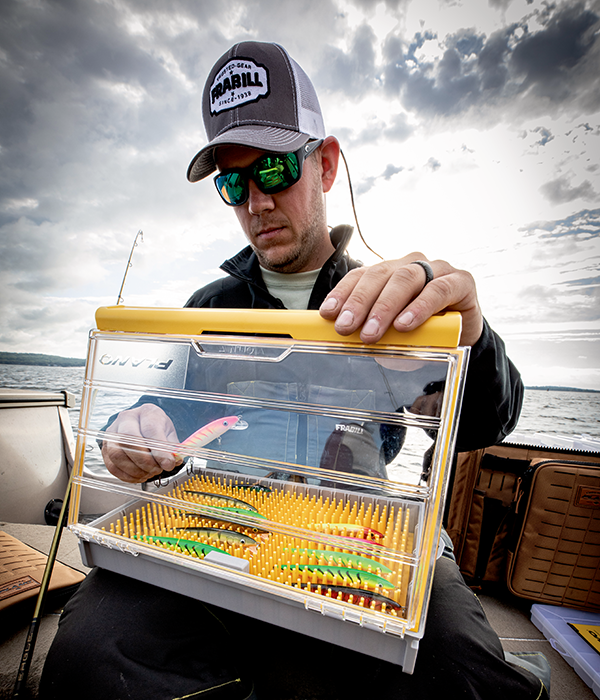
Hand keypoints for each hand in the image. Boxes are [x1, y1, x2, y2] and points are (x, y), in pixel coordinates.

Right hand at [101, 404, 180, 482]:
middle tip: (157, 470)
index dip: (159, 451)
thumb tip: (174, 461)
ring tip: (148, 474)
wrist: (143, 424)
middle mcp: (126, 419)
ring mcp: (113, 432)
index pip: (150, 430)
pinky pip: (111, 465)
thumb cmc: (157, 428)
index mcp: (146, 412)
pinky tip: (139, 476)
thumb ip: (172, 447)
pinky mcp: (106, 447)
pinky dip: (126, 476)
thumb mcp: (169, 433)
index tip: (168, 464)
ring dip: (134, 470)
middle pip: (129, 440)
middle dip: (145, 461)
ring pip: (117, 454)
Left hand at [319, 254, 483, 345]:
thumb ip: (373, 328)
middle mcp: (411, 264)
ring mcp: (437, 269)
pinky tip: (405, 324)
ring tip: (372, 332)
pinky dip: (419, 308)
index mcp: (390, 272)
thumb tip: (344, 339)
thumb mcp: (392, 330)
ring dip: (385, 307)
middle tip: (346, 327)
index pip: (361, 275)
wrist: (463, 335)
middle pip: (380, 275)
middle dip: (360, 302)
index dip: (343, 293)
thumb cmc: (423, 330)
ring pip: (405, 280)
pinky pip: (438, 290)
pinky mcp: (461, 281)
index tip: (328, 313)